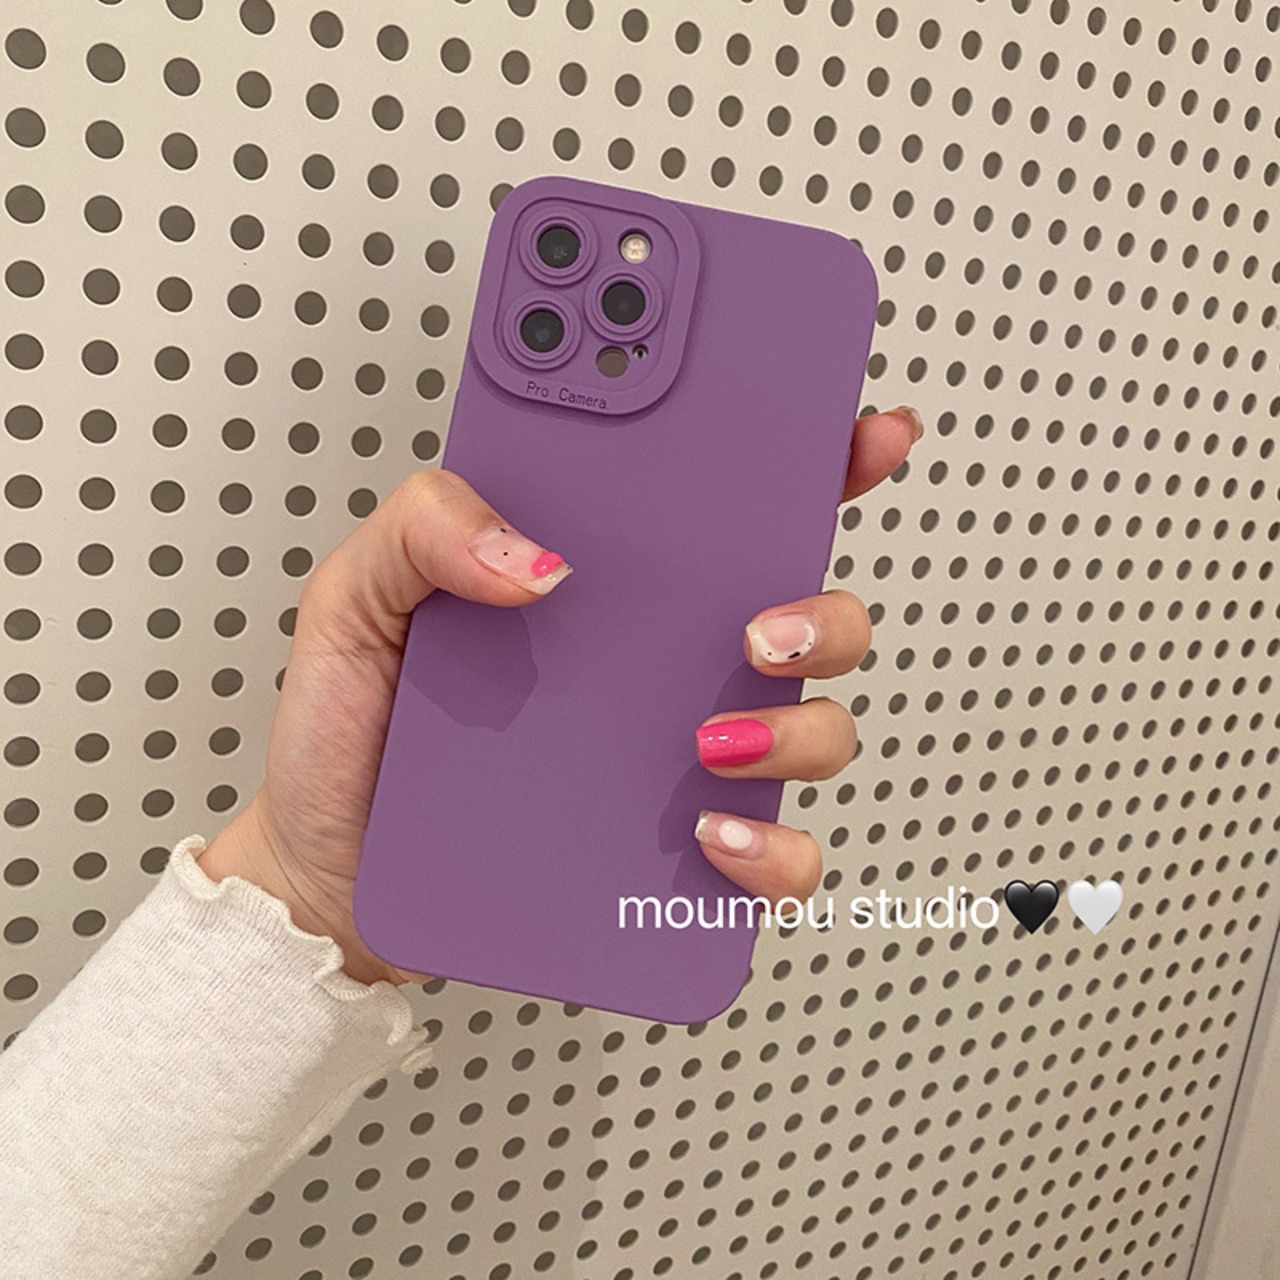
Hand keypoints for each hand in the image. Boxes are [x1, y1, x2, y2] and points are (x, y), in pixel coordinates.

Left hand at [200, 406, 922, 984]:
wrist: (334, 874)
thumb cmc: (350, 731)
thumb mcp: (355, 599)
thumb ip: (423, 529)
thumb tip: (541, 558)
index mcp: (609, 584)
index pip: (729, 507)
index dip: (811, 460)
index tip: (860, 430)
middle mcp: (664, 665)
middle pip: (809, 616)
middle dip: (823, 610)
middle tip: (755, 624)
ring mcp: (679, 758)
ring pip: (817, 729)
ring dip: (799, 728)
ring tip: (710, 739)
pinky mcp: (674, 854)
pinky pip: (774, 853)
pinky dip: (770, 848)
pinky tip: (707, 834)